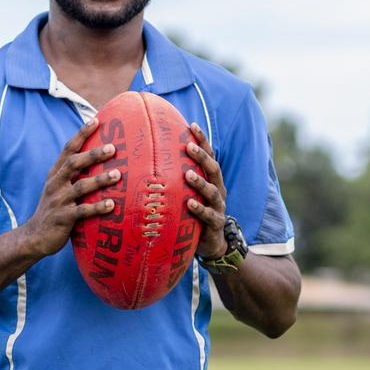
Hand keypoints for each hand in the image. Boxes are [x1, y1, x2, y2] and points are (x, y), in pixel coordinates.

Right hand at [18, 118, 121, 257]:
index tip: (96, 121)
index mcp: (55, 174)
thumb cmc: (53, 210)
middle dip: (93, 155)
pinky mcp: (63, 218)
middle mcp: (55, 184)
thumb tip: (99, 162)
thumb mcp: (58, 189)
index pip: (67, 149)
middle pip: (73, 164)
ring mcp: (58, 201)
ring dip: (99, 180)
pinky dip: (97, 207)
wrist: (34, 237)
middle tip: (112, 148)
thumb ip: (73, 176)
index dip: (81, 134)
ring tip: (117, 175)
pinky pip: (82, 211)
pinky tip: (111, 204)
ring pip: (80, 186)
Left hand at [184, 122, 228, 258]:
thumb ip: (177, 178)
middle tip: (188, 145)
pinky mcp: (215, 225)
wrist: (212, 244)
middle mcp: (217, 190)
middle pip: (213, 169)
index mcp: (211, 180)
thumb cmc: (194, 214)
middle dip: (202, 156)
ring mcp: (218, 207)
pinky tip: (189, 204)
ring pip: (212, 191)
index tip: (192, 125)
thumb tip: (151, 157)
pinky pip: (208, 215)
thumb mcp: (188, 194)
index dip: (202, 140)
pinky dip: (199, 209)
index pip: (208, 156)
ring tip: (187, 173)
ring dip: (200, 182)